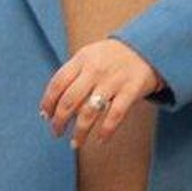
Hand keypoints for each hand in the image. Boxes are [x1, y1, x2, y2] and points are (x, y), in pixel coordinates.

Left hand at [39, 39, 163, 150]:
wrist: (145, 47)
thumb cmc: (111, 56)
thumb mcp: (89, 56)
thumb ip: (72, 74)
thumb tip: (52, 103)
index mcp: (81, 59)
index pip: (57, 84)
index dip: (48, 103)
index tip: (46, 117)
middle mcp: (95, 69)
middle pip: (69, 101)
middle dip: (59, 121)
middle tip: (57, 132)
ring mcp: (113, 80)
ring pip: (89, 112)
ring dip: (79, 132)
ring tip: (75, 143)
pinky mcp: (131, 90)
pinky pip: (115, 115)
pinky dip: (106, 130)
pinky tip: (100, 139)